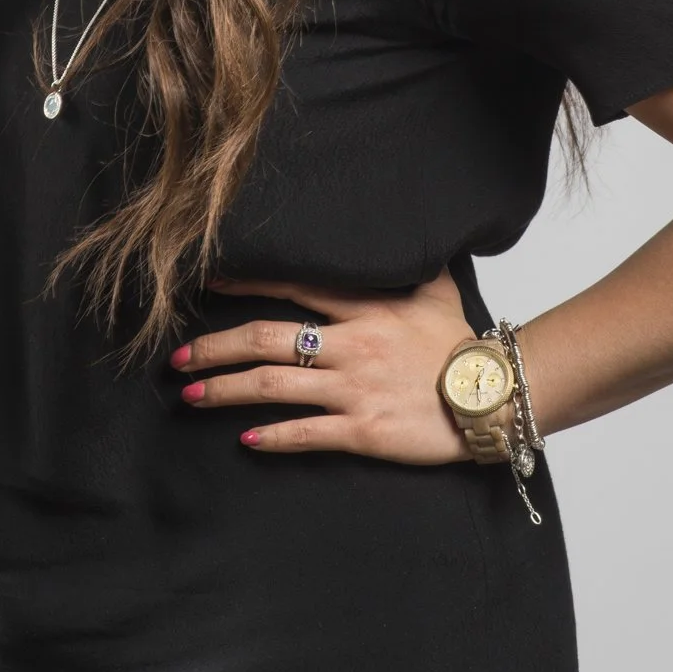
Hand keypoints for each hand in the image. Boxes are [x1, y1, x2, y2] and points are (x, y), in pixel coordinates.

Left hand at [170, 261, 509, 464]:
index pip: (291, 287)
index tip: (207, 286)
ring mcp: (354, 389)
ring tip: (190, 395)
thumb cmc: (462, 345)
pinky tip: (245, 439)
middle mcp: (350, 345)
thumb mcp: (436, 289)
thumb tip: (399, 232)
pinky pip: (305, 433)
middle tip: (177, 357)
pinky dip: (270, 438)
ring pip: (271, 387)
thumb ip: (406, 264)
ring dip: (223, 390)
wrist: (495, 396)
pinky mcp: (363, 430)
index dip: (243, 285)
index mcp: (363, 308)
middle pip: (264, 339)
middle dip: (214, 347)